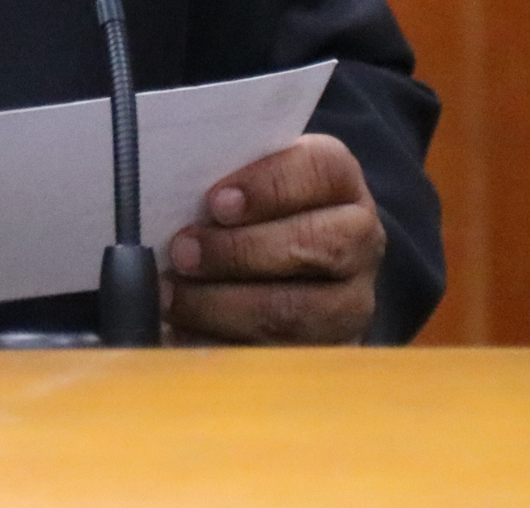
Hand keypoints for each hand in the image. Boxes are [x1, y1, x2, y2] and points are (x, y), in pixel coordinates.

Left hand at [161, 132, 382, 343]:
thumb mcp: (248, 177)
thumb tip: (170, 184)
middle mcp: (360, 238)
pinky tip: (183, 336)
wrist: (296, 263)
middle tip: (181, 254)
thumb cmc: (254, 207)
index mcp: (338, 179)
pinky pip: (279, 359)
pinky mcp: (331, 351)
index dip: (268, 186)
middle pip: (317, 244)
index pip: (320, 170)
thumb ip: (223, 173)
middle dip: (240, 252)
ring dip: (225, 306)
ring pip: (298, 311)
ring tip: (172, 298)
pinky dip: (223, 347)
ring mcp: (352, 301)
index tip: (215, 202)